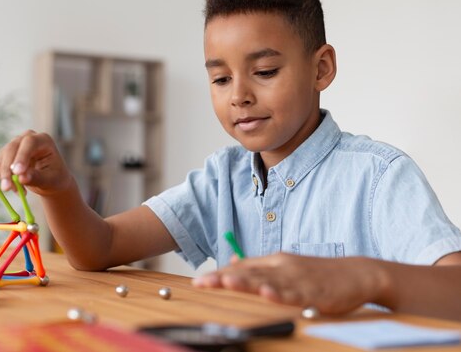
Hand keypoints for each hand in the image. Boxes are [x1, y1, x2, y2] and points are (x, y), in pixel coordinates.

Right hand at [0, 130, 73, 196]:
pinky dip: (3, 178)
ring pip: (2, 157)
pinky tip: (16, 187)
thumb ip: (37, 178)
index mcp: (43, 140)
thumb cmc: (54, 178)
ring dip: (6, 177)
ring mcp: (15, 144)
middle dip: (8, 169)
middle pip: (12, 148)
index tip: (17, 172)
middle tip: (7, 188)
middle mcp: (27, 138)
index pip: (29, 142)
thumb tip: (21, 178)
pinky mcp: (5, 154)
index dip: (22, 156)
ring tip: (20, 192)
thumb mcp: (49, 180)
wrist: (49, 180)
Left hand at [192, 253, 384, 314]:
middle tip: (201, 282)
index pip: (242, 268)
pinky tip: (268, 293)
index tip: (198, 281)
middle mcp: (282, 267)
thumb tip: (232, 262)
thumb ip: (259, 266)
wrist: (357, 274)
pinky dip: (281, 293)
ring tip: (225, 283)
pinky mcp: (314, 292)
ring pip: (267, 281)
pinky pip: (295, 294)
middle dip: (223, 278)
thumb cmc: (318, 273)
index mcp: (274, 262)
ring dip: (245, 283)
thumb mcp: (286, 266)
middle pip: (248, 273)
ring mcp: (298, 279)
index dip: (220, 274)